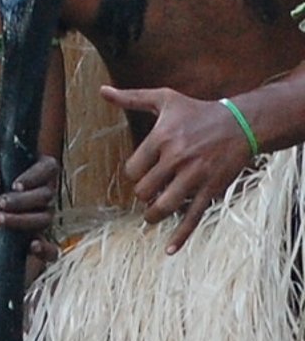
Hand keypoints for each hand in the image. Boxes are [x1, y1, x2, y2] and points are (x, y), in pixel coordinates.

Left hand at [0, 152, 58, 250]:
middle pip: (45, 195)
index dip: (37, 176)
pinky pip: (51, 250)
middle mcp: (40, 196)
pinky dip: (45, 249)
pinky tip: (33, 246)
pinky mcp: (35, 241)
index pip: (48, 167)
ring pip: (45, 219)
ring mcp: (40, 219)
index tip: (15, 185)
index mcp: (30, 173)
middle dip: (22, 201)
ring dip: (22, 220)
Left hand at [104, 83, 255, 248]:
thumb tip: (101, 91)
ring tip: (149, 216)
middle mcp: (176, 159)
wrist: (238, 125)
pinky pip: (193, 217)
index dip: (132, 175)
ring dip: (153, 216)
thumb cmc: (195, 111)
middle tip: (145, 194)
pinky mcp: (211, 191)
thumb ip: (130, 98)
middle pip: (146, 189)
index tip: (138, 173)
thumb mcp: (163, 98)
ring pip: (165, 206)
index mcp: (162, 138)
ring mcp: (195, 177)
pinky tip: (170, 250)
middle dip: (142, 194)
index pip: (133, 169)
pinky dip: (181, 236)